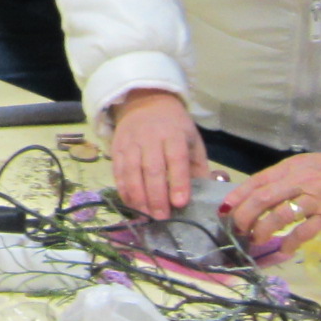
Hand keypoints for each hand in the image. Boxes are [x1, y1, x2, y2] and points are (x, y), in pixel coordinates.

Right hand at [109, 89, 203, 221]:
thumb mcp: (192, 139)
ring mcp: (131, 143)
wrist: (145, 102)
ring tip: (146, 216)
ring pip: (132, 172)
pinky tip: (131, 204)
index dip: (178, 182)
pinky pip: (118, 172)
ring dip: (138, 197)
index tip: (180, 203)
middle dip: (156, 196)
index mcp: (174, 134)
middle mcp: (150, 137)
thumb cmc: (174, 126)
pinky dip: (123, 190)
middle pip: (152, 169)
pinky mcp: (116, 148)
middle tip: (162, 218)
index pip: (176, 159)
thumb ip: (198, 166)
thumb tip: (203, 194)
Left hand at [222, 153, 320, 260]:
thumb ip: (274, 178)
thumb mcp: (295, 164)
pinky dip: (292, 242)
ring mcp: (311, 200)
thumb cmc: (320, 168)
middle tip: (238, 227)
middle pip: (264, 199)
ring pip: (281, 215)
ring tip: (255, 238)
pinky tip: (282, 251)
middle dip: (246, 215)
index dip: (238, 195)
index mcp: (287, 168)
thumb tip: (248, 196)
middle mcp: (297, 182)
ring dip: (264, 229)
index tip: (225, 209)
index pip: (257, 181)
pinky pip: (307, 231)